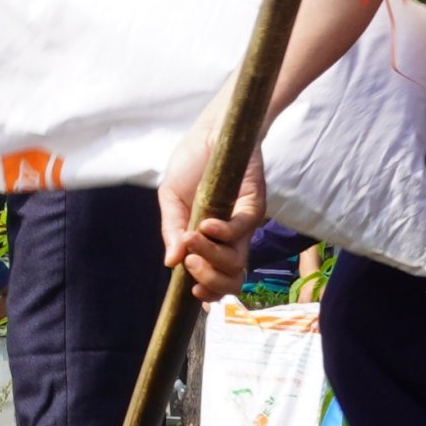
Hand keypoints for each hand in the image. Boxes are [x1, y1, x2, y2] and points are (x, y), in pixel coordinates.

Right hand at [158, 116, 267, 293]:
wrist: (211, 132)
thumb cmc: (191, 164)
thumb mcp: (171, 199)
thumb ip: (171, 231)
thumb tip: (170, 263)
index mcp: (210, 242)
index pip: (216, 279)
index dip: (209, 293)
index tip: (190, 292)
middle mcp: (230, 239)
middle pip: (230, 279)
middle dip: (209, 280)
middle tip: (189, 264)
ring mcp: (244, 224)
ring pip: (237, 261)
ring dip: (211, 256)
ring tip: (192, 240)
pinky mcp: (255, 205)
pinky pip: (243, 229)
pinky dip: (223, 232)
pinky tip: (207, 225)